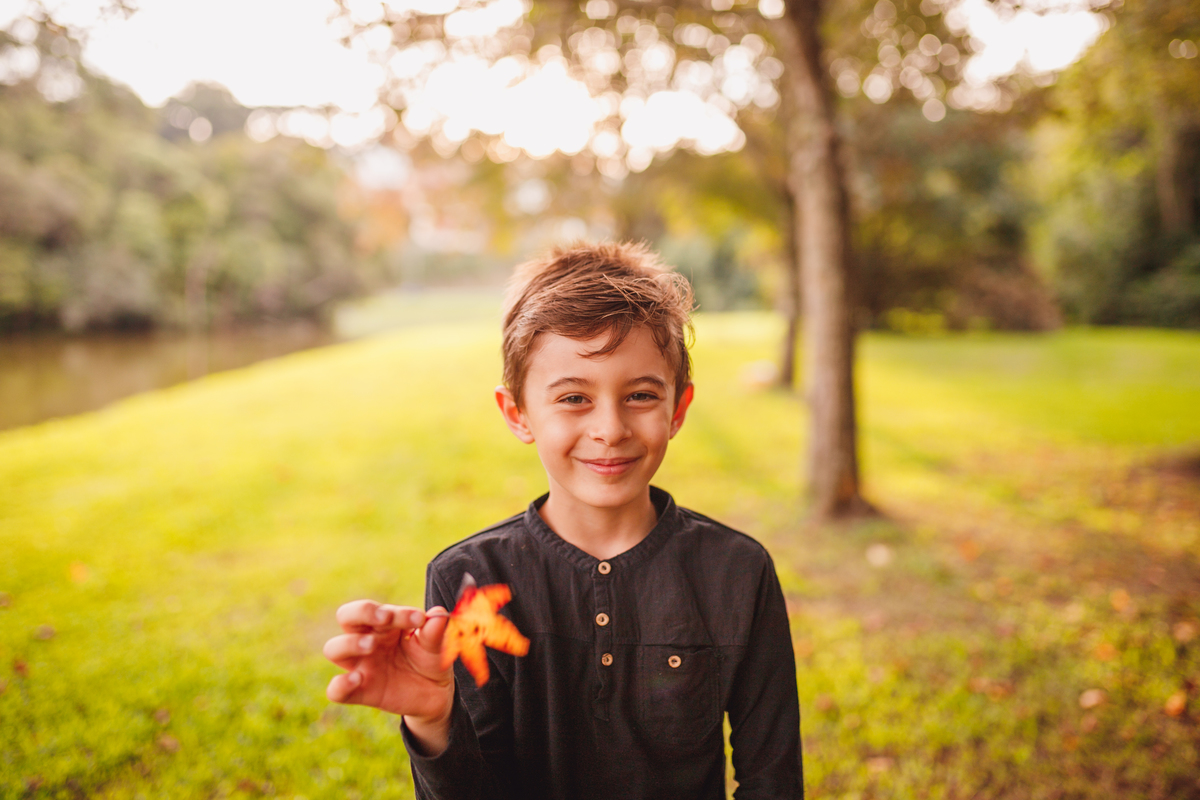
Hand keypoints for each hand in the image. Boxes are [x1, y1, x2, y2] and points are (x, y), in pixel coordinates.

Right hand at [324, 600, 454, 727]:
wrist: (435, 693)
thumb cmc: (429, 660)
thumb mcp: (435, 646)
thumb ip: (435, 632)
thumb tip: (439, 614)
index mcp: (384, 624)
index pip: (378, 609)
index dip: (397, 611)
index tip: (419, 619)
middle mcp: (366, 640)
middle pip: (346, 616)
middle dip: (362, 612)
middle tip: (385, 618)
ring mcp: (360, 665)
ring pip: (334, 648)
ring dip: (350, 643)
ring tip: (371, 645)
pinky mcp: (359, 691)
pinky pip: (335, 690)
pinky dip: (340, 684)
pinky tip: (357, 679)